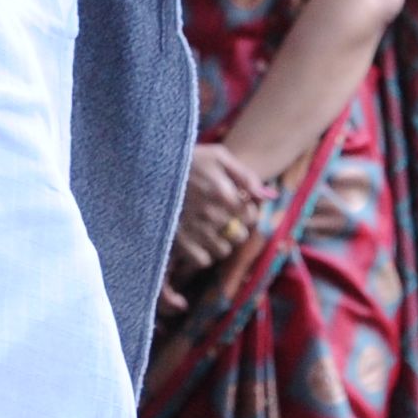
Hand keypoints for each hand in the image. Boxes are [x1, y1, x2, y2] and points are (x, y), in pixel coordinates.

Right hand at [173, 142, 267, 270]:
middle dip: (233, 228)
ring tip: (206, 227)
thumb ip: (245, 176)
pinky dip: (200, 254)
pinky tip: (194, 238)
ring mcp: (195, 231)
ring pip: (222, 251)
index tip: (233, 204)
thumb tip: (269, 196)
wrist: (148, 167)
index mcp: (224, 193)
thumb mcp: (218, 156)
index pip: (251, 215)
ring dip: (218, 242)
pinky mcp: (178, 243)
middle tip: (219, 217)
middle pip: (239, 236)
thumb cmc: (187, 160)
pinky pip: (202, 260)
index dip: (245, 211)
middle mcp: (212, 214)